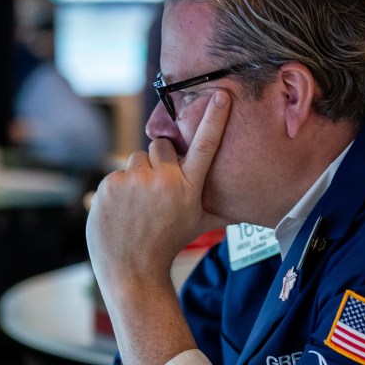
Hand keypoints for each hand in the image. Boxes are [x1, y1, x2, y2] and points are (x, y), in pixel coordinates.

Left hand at [87, 91, 230, 288]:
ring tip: (138, 204)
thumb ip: (222, 207)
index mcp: (189, 188)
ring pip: (137, 158)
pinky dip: (118, 188)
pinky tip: (122, 210)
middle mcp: (164, 181)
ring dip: (138, 174)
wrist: (132, 270)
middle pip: (162, 146)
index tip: (221, 95)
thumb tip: (253, 208)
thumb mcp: (200, 223)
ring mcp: (136, 182)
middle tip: (155, 192)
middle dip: (159, 162)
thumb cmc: (169, 244)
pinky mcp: (111, 184)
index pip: (206, 146)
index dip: (215, 119)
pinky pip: (117, 172)